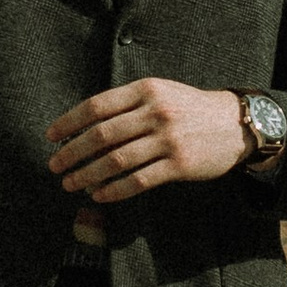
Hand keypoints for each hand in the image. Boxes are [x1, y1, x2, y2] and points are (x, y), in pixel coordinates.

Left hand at [48, 81, 246, 239]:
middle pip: (102, 135)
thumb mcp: (160, 93)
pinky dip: (114, 190)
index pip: (97, 106)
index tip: (51, 137)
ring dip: (88, 175)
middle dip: (72, 153)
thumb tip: (85, 127)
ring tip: (71, 184)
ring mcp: (168, 139)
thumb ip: (127, 105)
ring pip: (116, 161)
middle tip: (55, 166)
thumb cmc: (189, 109)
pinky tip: (99, 195)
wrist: (235, 124)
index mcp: (146, 90)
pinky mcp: (179, 165)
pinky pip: (139, 181)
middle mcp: (156, 112)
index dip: (69, 122)